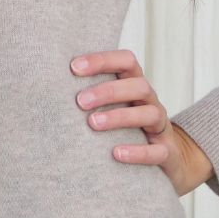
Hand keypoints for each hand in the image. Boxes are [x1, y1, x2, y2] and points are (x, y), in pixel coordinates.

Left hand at [70, 49, 214, 197]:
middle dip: (108, 91)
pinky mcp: (167, 153)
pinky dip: (137, 152)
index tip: (74, 67)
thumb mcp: (114, 106)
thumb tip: (50, 86)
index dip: (102, 60)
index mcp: (135, 85)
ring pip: (150, 114)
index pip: (127, 61)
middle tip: (80, 101)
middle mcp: (150, 102)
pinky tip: (116, 154)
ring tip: (93, 124)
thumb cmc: (128, 126)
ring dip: (120, 117)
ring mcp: (161, 127)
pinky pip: (157, 152)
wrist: (168, 157)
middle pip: (138, 86)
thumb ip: (92, 94)